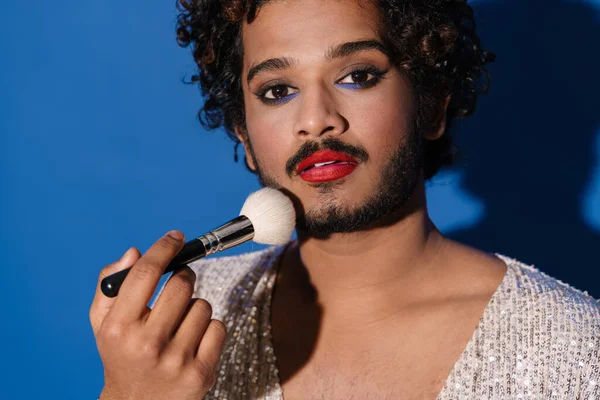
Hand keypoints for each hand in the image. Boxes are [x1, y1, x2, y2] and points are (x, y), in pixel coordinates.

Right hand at [89, 231, 226, 399]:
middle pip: (182, 283)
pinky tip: (193, 341)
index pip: (145, 274)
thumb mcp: (103, 324)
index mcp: (119, 327)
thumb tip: (134, 252)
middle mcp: (147, 344)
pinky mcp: (201, 372)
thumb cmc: (121, 355)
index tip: (176, 237)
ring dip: (194, 307)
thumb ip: (111, 285)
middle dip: (183, 277)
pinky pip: (218, 327)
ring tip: (179, 324)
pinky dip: (209, 328)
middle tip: (179, 283)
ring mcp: (176, 360)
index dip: (164, 248)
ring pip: (203, 305)